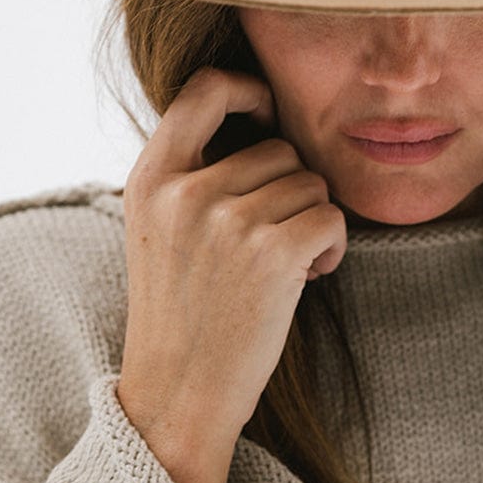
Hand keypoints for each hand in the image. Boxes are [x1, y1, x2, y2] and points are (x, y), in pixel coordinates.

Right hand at [116, 65, 346, 472]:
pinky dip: (331, 248)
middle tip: (270, 241)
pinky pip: (332, 218)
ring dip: (311, 222)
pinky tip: (306, 278)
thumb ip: (193, 171)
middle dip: (290, 190)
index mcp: (151, 177)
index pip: (205, 88)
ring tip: (280, 267)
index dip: (248, 90)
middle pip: (279, 148)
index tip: (267, 114)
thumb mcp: (158, 226)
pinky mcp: (272, 254)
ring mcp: (228, 221)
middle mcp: (185, 191)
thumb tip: (266, 120)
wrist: (179, 395)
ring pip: (310, 184)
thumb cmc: (181, 309)